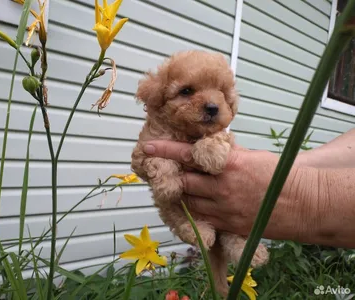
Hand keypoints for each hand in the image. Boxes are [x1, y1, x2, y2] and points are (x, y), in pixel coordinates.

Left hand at [143, 141, 302, 240]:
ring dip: (183, 195)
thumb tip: (208, 151)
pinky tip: (195, 207)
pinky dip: (196, 212)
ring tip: (178, 190)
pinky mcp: (229, 225)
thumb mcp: (251, 157)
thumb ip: (226, 156)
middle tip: (165, 174)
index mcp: (227, 165)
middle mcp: (221, 187)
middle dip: (173, 178)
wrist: (304, 202)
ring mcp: (224, 209)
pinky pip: (203, 219)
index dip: (165, 151)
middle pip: (184, 183)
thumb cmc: (280, 174)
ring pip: (190, 202)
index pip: (188, 155)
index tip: (148, 149)